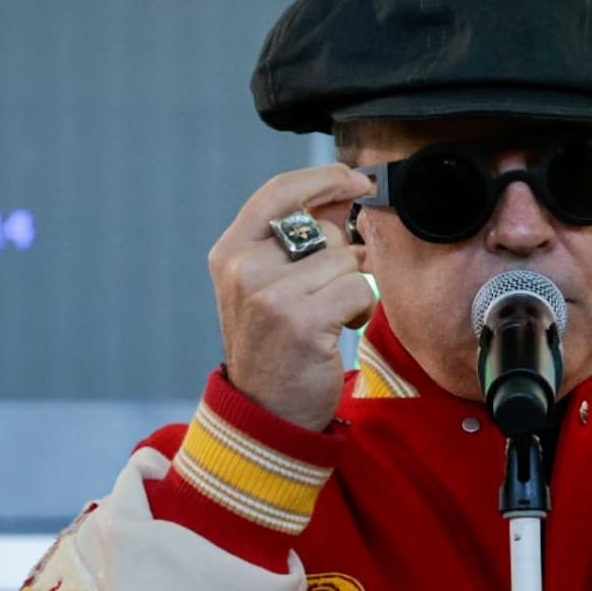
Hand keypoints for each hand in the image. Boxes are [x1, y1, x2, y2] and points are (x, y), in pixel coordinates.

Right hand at [210, 164, 375, 430]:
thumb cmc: (277, 344)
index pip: (278, 191)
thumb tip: (343, 191)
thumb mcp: (273, 283)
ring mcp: (268, 294)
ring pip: (345, 260)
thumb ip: (303, 235)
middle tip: (323, 296)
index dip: (323, 179)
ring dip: (351, 288)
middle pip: (323, 230)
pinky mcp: (301, 319)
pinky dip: (361, 308)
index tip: (357, 179)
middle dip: (340, 259)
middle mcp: (243, 267)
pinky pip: (358, 287)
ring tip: (327, 317)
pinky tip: (339, 329)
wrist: (267, 412)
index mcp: (230, 251)